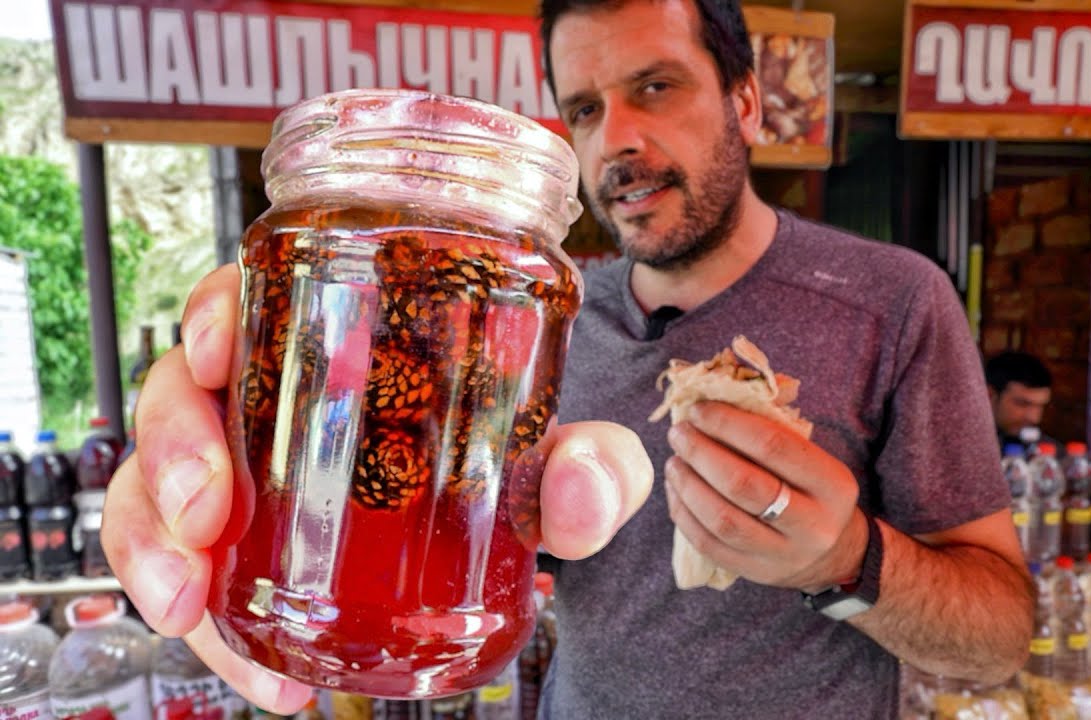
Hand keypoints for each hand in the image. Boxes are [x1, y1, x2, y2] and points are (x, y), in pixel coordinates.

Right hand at [102, 264, 651, 711]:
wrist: (508, 547)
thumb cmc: (520, 468)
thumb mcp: (566, 460)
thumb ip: (597, 467)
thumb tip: (580, 486)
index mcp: (342, 344)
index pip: (252, 298)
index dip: (214, 312)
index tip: (216, 351)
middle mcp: (279, 401)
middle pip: (182, 392)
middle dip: (172, 450)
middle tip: (206, 513)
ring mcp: (250, 474)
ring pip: (157, 483)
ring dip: (152, 541)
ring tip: (190, 604)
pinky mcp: (241, 547)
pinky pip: (184, 565)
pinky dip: (202, 618)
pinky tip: (257, 668)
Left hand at [663, 401, 865, 591]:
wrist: (834, 556)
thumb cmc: (813, 492)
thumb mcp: (814, 462)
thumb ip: (773, 435)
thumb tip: (710, 406)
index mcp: (832, 484)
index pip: (773, 446)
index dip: (728, 423)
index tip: (699, 410)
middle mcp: (812, 524)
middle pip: (743, 484)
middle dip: (701, 453)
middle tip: (679, 433)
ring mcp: (782, 554)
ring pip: (722, 519)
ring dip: (688, 485)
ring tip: (673, 462)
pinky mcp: (754, 572)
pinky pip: (708, 544)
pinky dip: (684, 514)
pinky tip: (675, 490)